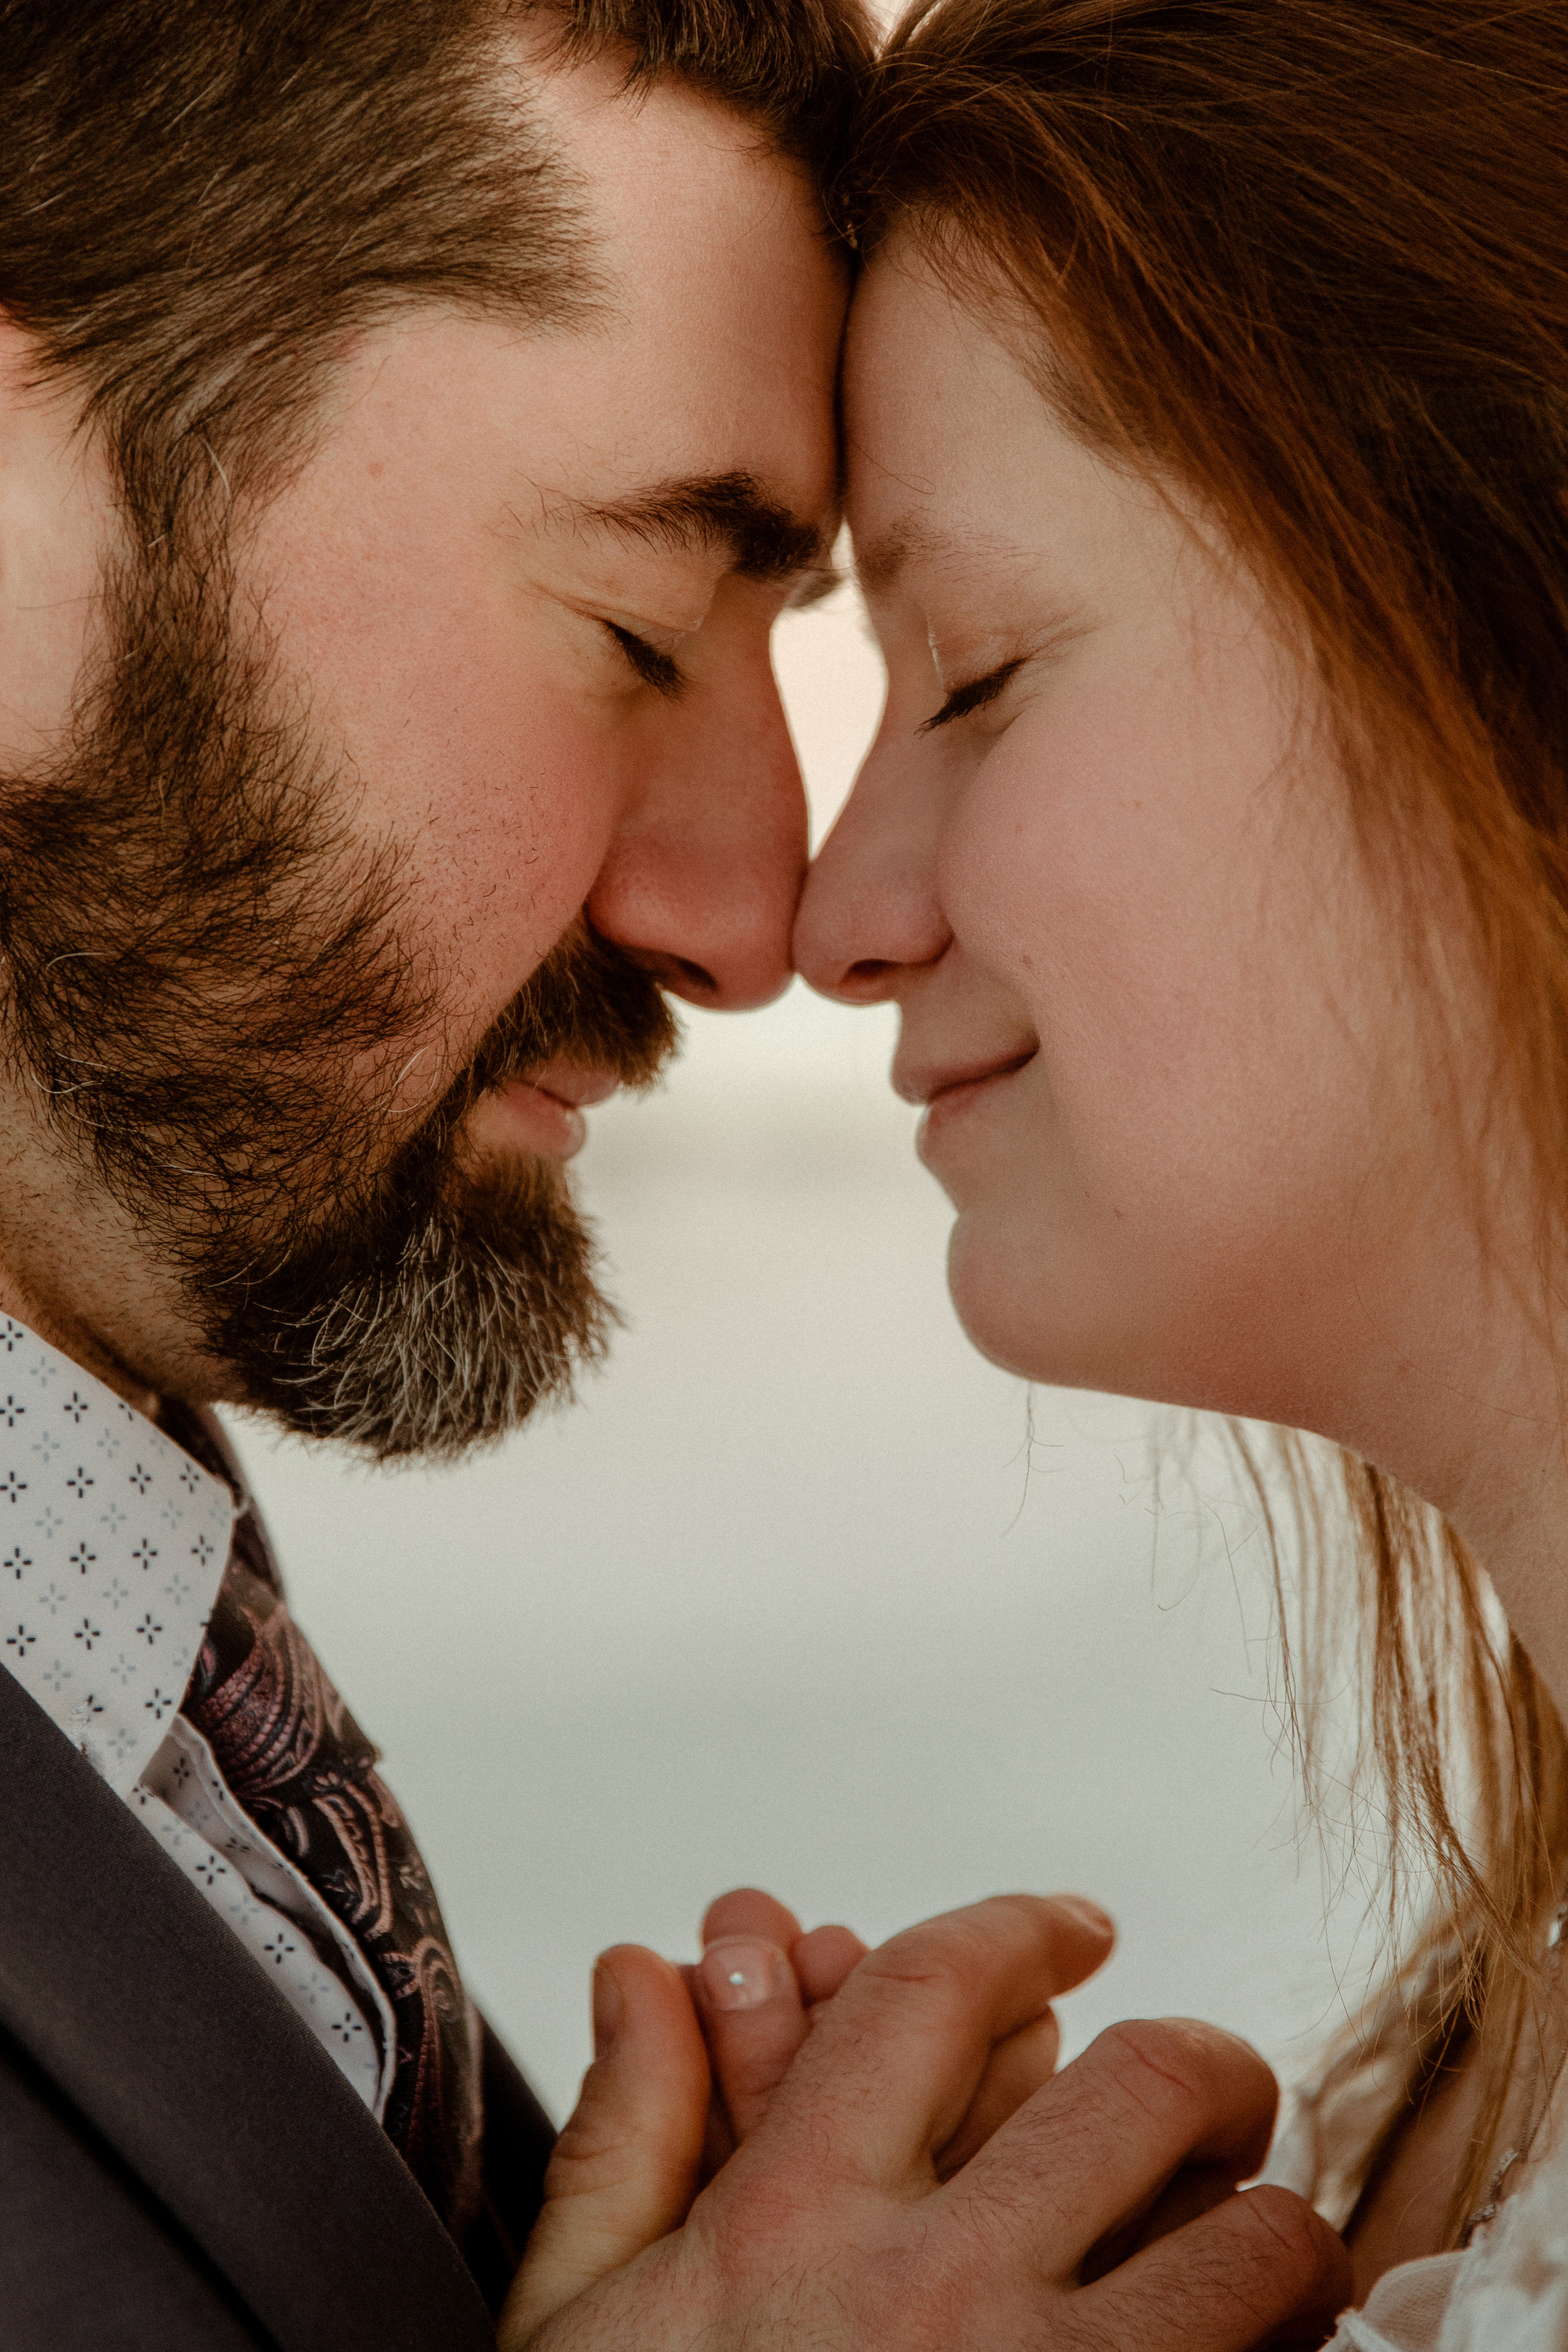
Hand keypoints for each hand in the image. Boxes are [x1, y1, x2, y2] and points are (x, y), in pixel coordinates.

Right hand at [501, 1894, 1350, 2351]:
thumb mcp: (580, 2324)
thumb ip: (626, 2139)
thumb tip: (640, 1973)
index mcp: (795, 2219)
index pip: (938, 1990)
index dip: (1025, 1930)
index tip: (1079, 1930)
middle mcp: (936, 2293)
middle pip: (1142, 2086)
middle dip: (1203, 2066)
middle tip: (1211, 2097)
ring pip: (1250, 2247)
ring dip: (1268, 2228)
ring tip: (1255, 2245)